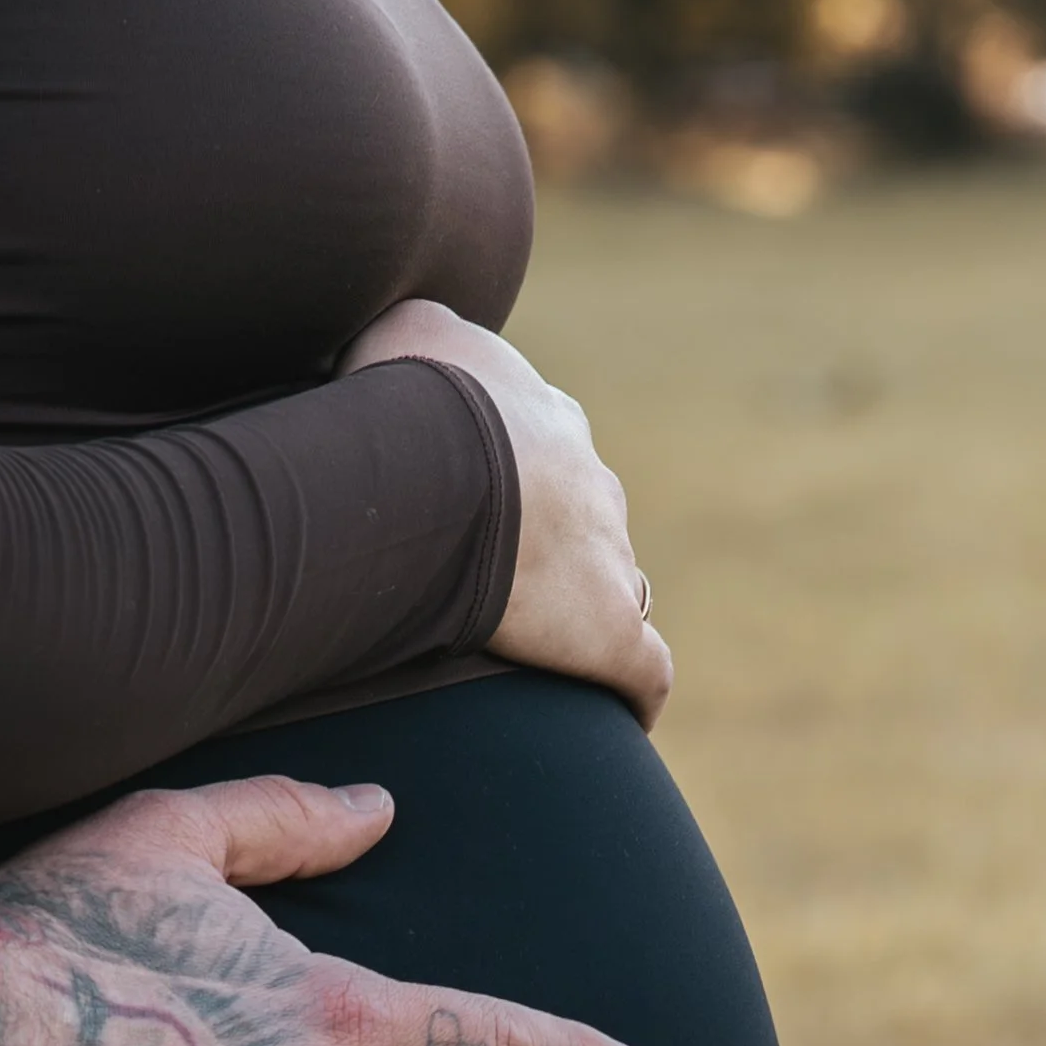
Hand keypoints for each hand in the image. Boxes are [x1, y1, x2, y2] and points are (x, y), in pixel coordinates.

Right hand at [341, 300, 669, 726]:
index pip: (547, 453)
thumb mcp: (406, 330)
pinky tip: (617, 714)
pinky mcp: (613, 633)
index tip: (475, 507)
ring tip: (541, 651)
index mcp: (546, 423)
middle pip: (588, 521)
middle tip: (495, 584)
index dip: (516, 480)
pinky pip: (644, 670)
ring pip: (619, 586)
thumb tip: (401, 341)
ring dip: (591, 611)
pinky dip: (635, 690)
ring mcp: (609, 558)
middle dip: (558, 549)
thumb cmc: (413, 395)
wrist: (447, 460)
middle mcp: (591, 486)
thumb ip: (416, 333)